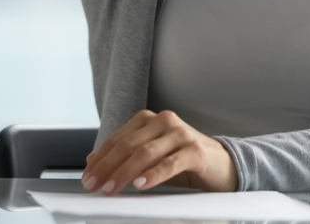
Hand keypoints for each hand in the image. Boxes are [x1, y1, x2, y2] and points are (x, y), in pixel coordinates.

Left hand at [81, 110, 238, 194]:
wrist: (222, 164)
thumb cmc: (183, 161)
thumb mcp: (151, 158)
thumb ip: (124, 156)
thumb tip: (91, 160)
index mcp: (151, 119)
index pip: (118, 139)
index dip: (100, 159)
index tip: (87, 177)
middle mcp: (165, 121)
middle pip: (129, 145)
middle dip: (107, 167)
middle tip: (94, 185)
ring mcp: (182, 134)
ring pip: (146, 152)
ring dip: (125, 172)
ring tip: (111, 188)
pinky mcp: (196, 150)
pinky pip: (170, 162)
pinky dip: (153, 174)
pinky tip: (140, 185)